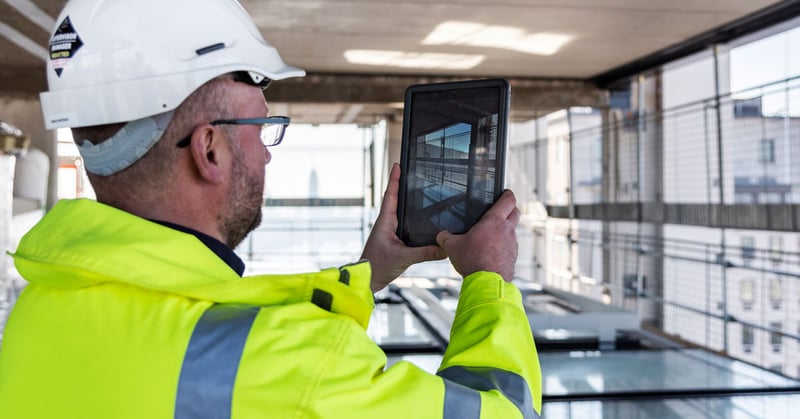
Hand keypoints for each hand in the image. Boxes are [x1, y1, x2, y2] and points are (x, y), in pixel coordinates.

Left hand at [361, 163, 445, 291]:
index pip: (391, 195)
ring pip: (397, 210)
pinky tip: (417, 216)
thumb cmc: (377, 266)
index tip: (397, 165)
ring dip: (403, 199)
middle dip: (400, 184)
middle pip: (394, 199)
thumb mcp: (403, 258)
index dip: (394, 179)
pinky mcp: (392, 240)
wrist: (366, 280)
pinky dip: (408, 215)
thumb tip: (445, 248)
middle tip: (408, 170)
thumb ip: (424, 253)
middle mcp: (386, 223)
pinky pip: (402, 223)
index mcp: (385, 222)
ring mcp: (388, 231)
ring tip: (413, 187)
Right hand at [436, 190, 519, 281]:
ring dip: (506, 229)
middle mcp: (507, 230)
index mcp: (494, 221)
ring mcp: (512, 244)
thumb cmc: (473, 261)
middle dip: (510, 209)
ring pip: (513, 230)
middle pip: (515, 212)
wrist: (487, 283)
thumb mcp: (453, 247)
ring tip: (493, 235)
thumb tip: (441, 236)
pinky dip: (504, 245)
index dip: (507, 194)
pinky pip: (511, 246)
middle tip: (501, 210)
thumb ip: (446, 238)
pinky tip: (493, 251)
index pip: (508, 200)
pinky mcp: (513, 256)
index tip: (505, 192)